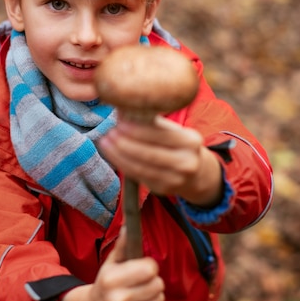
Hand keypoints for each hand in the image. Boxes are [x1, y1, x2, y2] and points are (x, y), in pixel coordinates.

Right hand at [61, 228, 164, 300]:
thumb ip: (123, 246)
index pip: (150, 269)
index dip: (149, 265)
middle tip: (142, 281)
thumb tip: (129, 227)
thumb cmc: (105, 284)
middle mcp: (119, 300)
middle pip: (158, 284)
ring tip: (140, 294)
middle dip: (153, 280)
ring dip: (153, 295)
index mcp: (112, 280)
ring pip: (159, 299)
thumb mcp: (110, 264)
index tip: (143, 266)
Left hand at [99, 115, 222, 206]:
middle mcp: (187, 162)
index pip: (160, 135)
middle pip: (150, 153)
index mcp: (190, 141)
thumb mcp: (172, 130)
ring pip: (142, 167)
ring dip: (119, 155)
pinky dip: (123, 164)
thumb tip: (122, 110)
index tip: (119, 123)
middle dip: (125, 143)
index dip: (138, 130)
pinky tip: (113, 155)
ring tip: (105, 143)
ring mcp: (176, 179)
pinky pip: (139, 176)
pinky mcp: (164, 190)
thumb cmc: (176, 144)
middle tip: (108, 133)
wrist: (195, 172)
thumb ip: (151, 122)